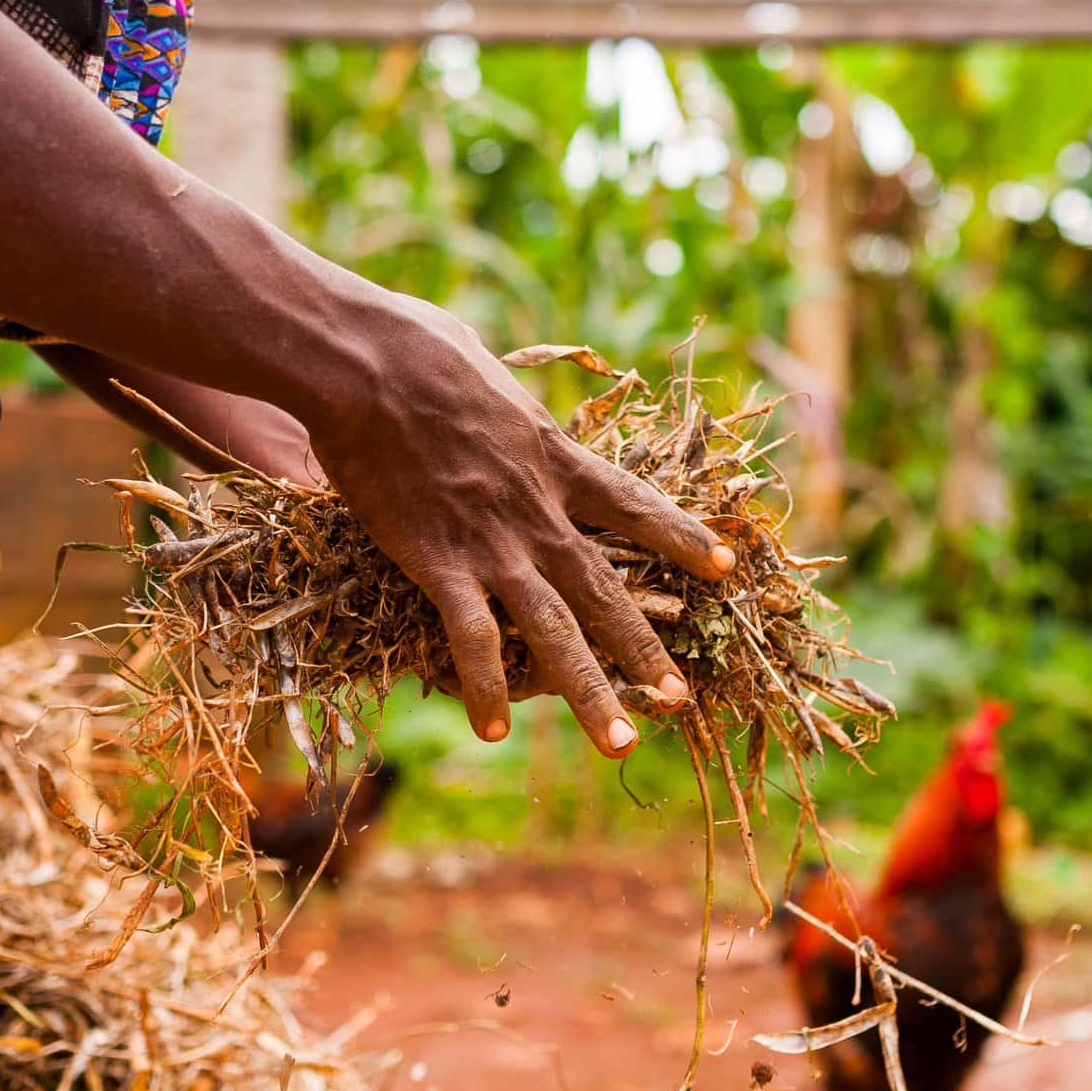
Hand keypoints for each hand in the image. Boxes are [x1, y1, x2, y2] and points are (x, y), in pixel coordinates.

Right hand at [303, 296, 735, 757]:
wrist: (367, 365)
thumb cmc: (415, 347)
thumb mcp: (482, 363)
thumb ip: (497, 396)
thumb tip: (483, 375)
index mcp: (555, 458)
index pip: (635, 507)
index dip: (682, 538)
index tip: (724, 564)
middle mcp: (539, 511)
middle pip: (605, 591)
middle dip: (643, 649)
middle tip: (676, 697)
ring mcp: (494, 542)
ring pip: (555, 631)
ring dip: (591, 692)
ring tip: (622, 743)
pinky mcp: (440, 562)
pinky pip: (471, 638)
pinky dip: (484, 686)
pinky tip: (491, 731)